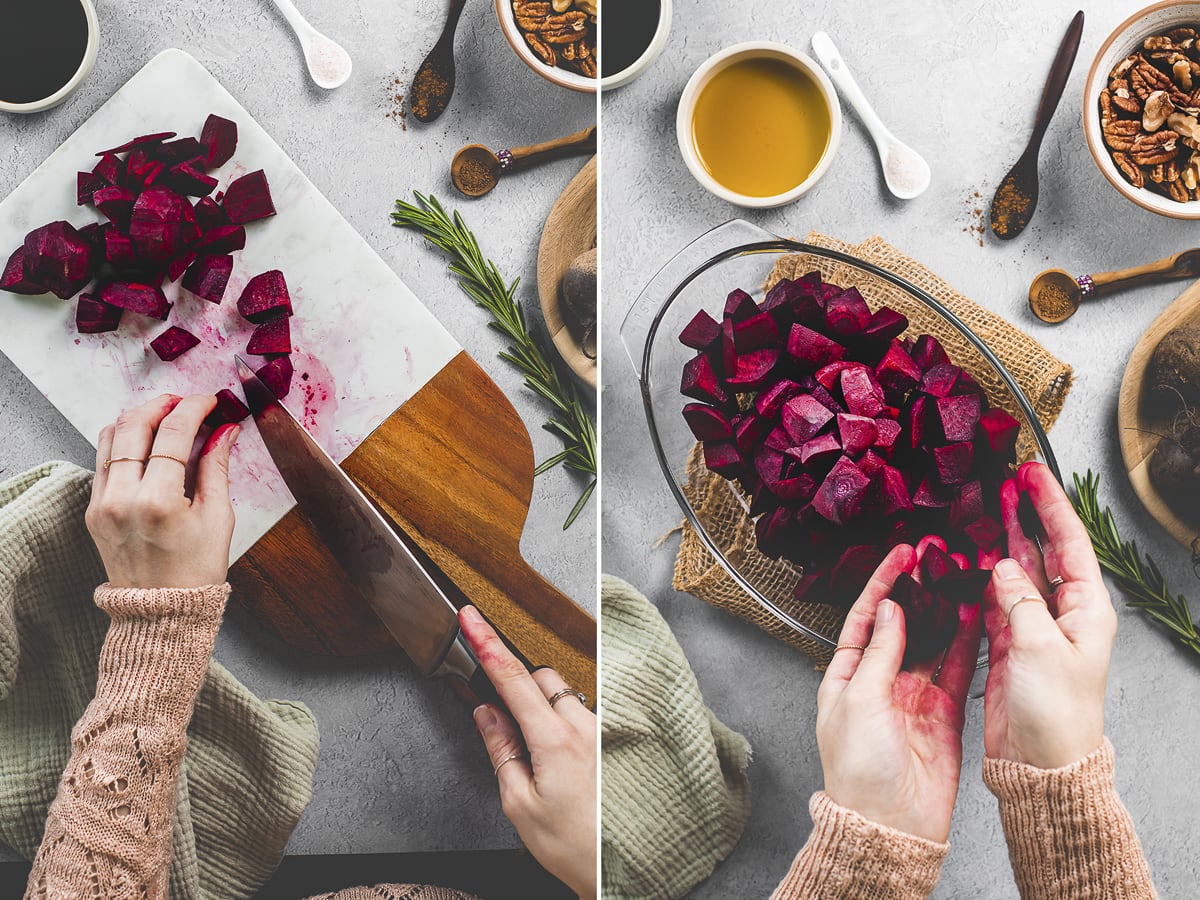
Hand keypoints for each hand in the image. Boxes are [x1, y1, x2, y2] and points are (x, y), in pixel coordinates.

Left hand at [86, 393, 239, 588]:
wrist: (162, 610)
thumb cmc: (196, 570)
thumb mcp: (218, 517)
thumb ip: (217, 467)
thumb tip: (224, 430)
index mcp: (159, 501)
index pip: (174, 433)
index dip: (194, 408)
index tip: (209, 401)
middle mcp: (123, 498)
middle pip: (136, 424)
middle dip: (164, 404)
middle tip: (186, 403)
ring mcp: (102, 503)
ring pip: (112, 436)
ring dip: (140, 418)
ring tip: (165, 418)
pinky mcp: (93, 508)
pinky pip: (104, 459)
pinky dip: (125, 441)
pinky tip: (148, 443)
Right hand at [460, 605, 595, 899]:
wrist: (619, 870)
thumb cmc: (573, 846)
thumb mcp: (519, 804)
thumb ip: (500, 749)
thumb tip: (486, 712)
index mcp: (555, 739)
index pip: (513, 677)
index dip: (487, 643)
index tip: (471, 617)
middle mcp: (585, 726)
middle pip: (541, 678)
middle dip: (517, 687)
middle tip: (506, 726)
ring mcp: (603, 731)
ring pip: (564, 695)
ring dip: (543, 709)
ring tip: (542, 761)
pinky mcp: (614, 741)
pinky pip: (582, 714)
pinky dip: (565, 724)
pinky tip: (565, 764)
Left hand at [816, 544, 980, 843]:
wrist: (890, 825)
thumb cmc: (859, 769)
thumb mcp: (860, 700)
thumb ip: (880, 653)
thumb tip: (892, 610)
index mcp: (847, 676)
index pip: (865, 617)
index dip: (882, 583)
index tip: (901, 555)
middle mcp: (880, 682)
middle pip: (902, 625)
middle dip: (918, 591)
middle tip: (937, 558)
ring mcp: (913, 696)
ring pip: (932, 642)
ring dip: (945, 611)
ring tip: (961, 576)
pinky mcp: (943, 713)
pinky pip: (956, 670)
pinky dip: (966, 643)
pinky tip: (977, 616)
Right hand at [983, 461, 1116, 768]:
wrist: (1043, 765)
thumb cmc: (1057, 714)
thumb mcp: (1040, 649)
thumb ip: (1020, 601)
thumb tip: (1002, 567)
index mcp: (1085, 610)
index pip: (1069, 542)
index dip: (1050, 505)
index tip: (1032, 474)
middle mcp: (1063, 614)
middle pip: (1042, 551)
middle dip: (1025, 515)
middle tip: (1006, 482)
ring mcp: (1035, 628)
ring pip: (1016, 572)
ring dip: (1000, 542)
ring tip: (985, 512)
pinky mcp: (1011, 646)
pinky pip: (994, 600)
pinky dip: (980, 579)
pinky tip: (969, 562)